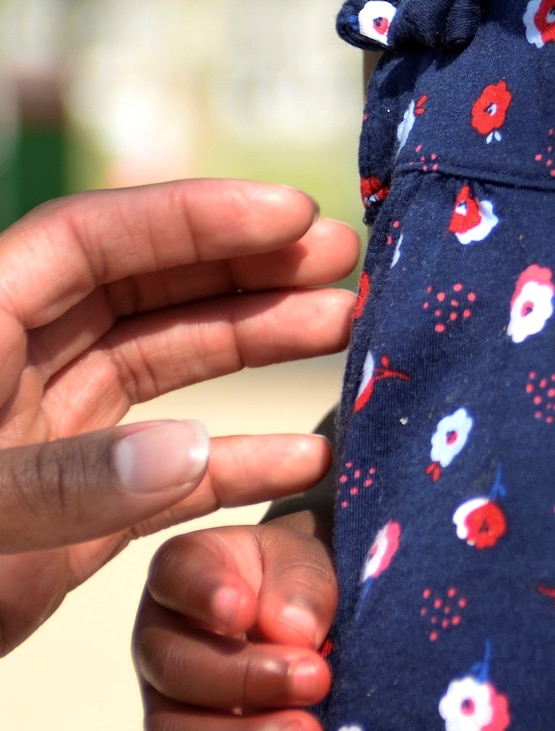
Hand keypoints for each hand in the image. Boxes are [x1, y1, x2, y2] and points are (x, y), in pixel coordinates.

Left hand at [0, 180, 356, 653]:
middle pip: (146, 288)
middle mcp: (17, 367)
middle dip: (245, 269)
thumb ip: (65, 483)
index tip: (290, 215)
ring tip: (346, 329)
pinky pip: (171, 472)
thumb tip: (193, 450)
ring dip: (257, 345)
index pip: (94, 240)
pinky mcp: (74, 515)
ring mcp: (49, 437)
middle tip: (344, 260)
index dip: (194, 217)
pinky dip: (239, 463)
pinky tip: (308, 457)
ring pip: (168, 365)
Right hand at [134, 516, 338, 730]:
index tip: (242, 609)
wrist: (313, 620)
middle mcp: (164, 640)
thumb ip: (302, 581)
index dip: (202, 592)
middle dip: (247, 681)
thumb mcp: (311, 558)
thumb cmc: (302, 580)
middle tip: (315, 681)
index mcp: (188, 572)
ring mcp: (170, 706)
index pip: (176, 573)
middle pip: (175, 670)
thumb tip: (292, 631)